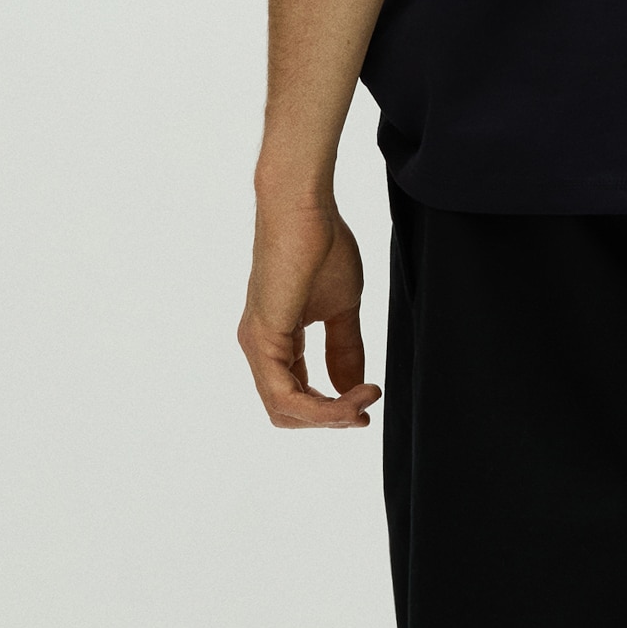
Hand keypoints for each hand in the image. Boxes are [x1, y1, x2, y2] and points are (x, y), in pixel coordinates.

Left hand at [238, 192, 379, 428]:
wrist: (305, 208)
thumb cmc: (322, 245)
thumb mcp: (342, 309)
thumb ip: (345, 349)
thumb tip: (353, 388)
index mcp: (276, 340)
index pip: (296, 394)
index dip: (332, 407)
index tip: (369, 398)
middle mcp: (260, 348)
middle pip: (288, 411)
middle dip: (331, 419)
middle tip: (367, 407)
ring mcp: (257, 345)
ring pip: (285, 410)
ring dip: (331, 415)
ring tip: (367, 398)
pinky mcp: (263, 338)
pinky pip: (285, 395)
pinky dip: (322, 405)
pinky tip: (353, 393)